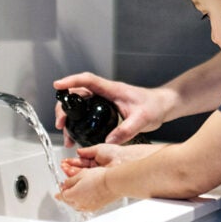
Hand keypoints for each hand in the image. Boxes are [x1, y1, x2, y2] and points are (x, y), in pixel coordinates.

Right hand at [53, 72, 169, 144]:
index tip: (58, 86)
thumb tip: (108, 140)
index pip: (88, 80)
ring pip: (80, 105)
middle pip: (78, 94)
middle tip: (60, 123)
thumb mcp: (142, 119)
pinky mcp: (105, 109)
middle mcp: (105, 93)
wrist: (162, 106)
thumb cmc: (154, 106)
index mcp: (112, 89)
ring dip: (70, 117)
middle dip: (65, 107)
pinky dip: (78, 123)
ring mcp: (104, 100)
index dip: (71, 81)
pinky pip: (87, 113)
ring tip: (66, 135)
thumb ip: (127, 129)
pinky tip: (76, 136)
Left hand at [56, 166, 115, 212]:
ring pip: (76, 206)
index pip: (62, 195)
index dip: (60, 191)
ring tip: (74, 195)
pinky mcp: (95, 208)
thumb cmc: (99, 178)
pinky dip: (82, 203)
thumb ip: (70, 181)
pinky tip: (84, 199)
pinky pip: (85, 207)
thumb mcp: (80, 174)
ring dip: (73, 201)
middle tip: (65, 192)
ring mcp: (88, 207)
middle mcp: (79, 203)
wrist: (112, 183)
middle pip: (68, 201)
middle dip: (66, 196)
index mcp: (73, 195)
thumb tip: (65, 184)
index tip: (59, 189)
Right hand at [60, 144, 126, 175]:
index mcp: (97, 160)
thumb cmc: (115, 153)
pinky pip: (85, 180)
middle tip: (62, 166)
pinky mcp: (97, 181)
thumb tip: (78, 151)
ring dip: (71, 172)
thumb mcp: (98, 149)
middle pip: (80, 169)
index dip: (73, 162)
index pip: (82, 162)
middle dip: (70, 167)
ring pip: (81, 175)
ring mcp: (96, 175)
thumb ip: (87, 151)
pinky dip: (77, 178)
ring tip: (64, 169)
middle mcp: (96, 168)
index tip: (66, 161)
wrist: (123, 161)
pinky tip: (71, 175)